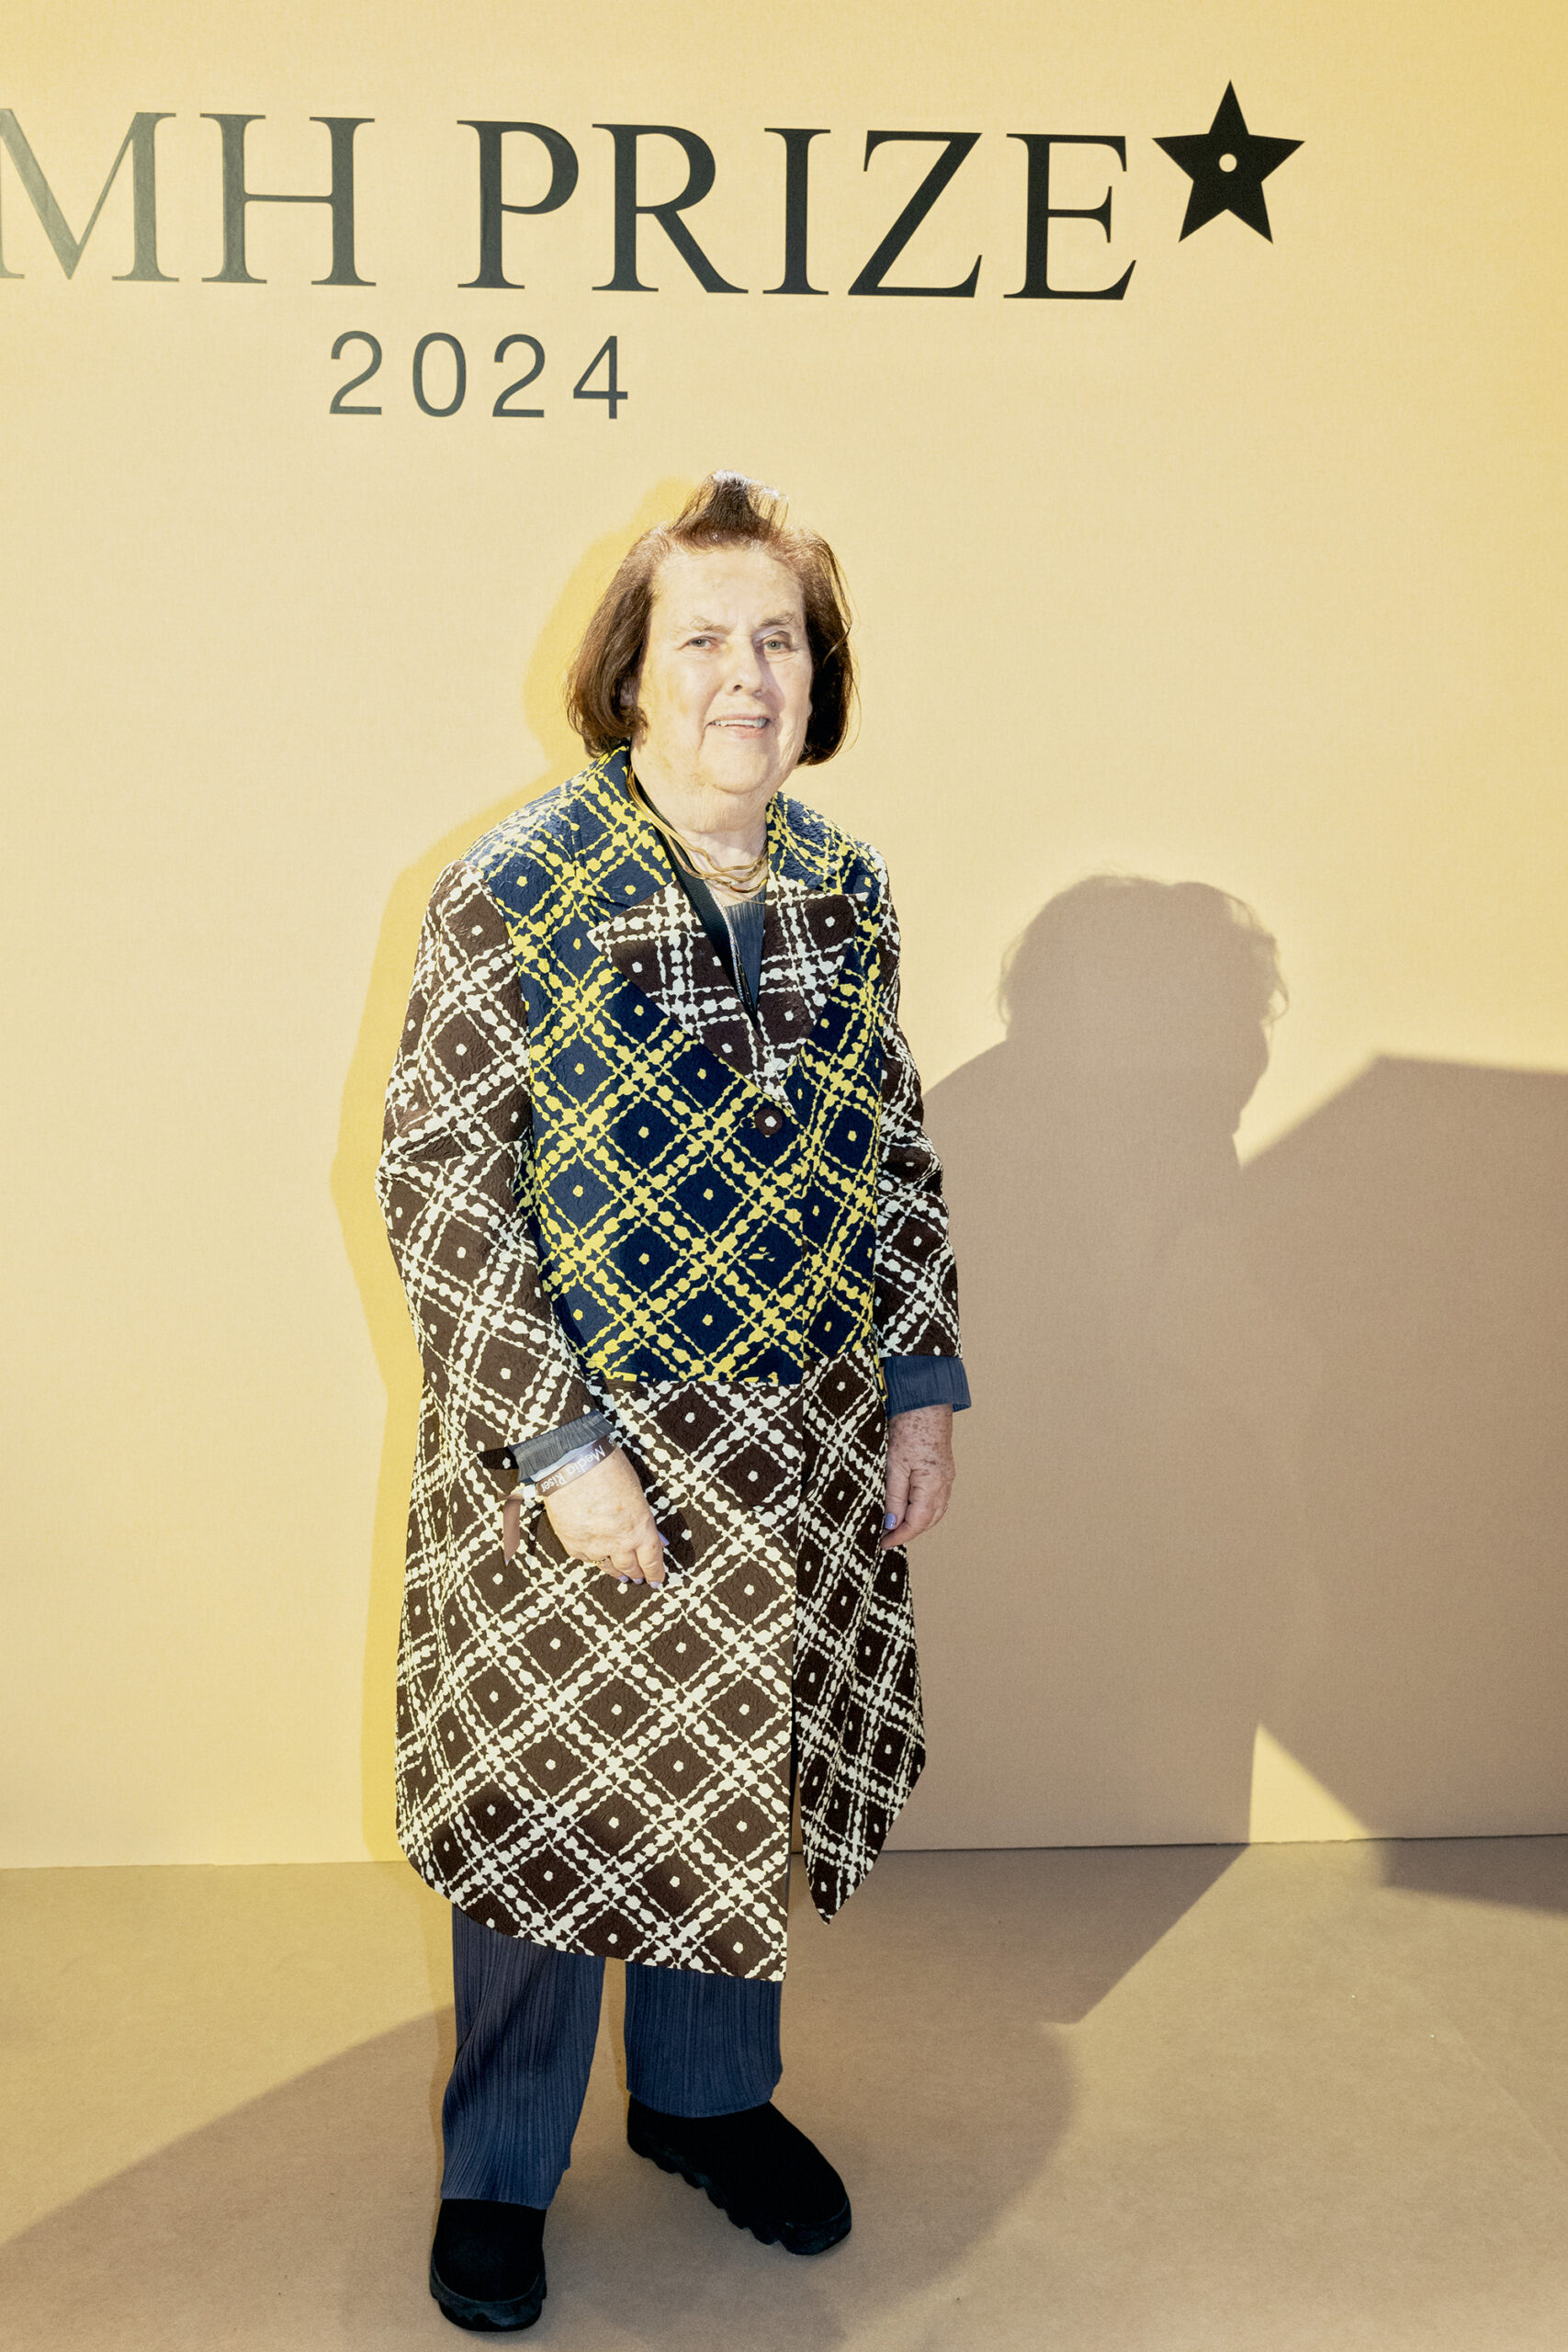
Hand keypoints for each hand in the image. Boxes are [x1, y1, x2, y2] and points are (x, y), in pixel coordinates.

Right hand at [503, 1449, 667, 1584]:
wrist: (572, 1464)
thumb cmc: (608, 1469)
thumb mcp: (637, 1494)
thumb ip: (644, 1519)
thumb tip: (654, 1537)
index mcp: (640, 1529)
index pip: (651, 1560)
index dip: (655, 1572)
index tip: (657, 1580)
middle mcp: (618, 1543)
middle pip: (630, 1567)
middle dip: (636, 1573)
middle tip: (639, 1578)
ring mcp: (594, 1546)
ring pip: (607, 1567)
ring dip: (616, 1571)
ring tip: (621, 1575)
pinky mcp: (572, 1543)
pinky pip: (585, 1558)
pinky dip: (593, 1558)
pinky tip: (596, 1558)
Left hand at [882, 1403, 954, 1548]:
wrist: (926, 1400)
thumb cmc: (910, 1427)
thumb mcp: (894, 1465)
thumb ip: (893, 1497)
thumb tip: (891, 1523)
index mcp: (933, 1485)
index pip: (917, 1523)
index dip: (899, 1536)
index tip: (882, 1543)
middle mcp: (944, 1484)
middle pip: (928, 1520)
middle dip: (909, 1532)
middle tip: (886, 1537)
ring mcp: (947, 1476)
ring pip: (934, 1510)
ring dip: (917, 1521)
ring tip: (895, 1525)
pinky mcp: (944, 1468)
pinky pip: (936, 1498)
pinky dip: (923, 1508)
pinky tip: (909, 1506)